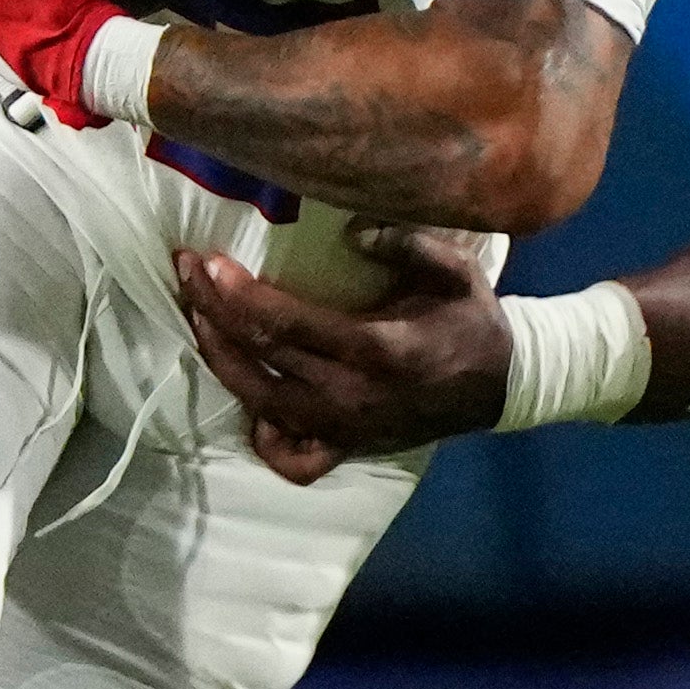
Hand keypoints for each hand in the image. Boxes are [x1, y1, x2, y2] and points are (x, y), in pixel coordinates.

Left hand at [171, 232, 512, 480]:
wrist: (502, 386)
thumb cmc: (472, 322)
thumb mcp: (455, 272)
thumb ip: (406, 244)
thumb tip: (350, 231)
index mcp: (379, 350)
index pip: (288, 325)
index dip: (240, 295)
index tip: (208, 263)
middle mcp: (353, 395)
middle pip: (262, 358)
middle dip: (214, 312)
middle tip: (187, 272)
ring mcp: (346, 428)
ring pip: (260, 403)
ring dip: (221, 360)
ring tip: (199, 319)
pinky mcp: (348, 447)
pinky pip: (292, 457)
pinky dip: (264, 434)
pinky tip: (252, 399)